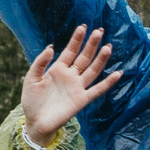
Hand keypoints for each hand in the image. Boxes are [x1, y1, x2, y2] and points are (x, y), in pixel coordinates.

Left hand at [22, 24, 123, 141]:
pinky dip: (108, 82)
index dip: (77, 39)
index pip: (70, 51)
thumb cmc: (31, 101)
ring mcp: (77, 87)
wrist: (35, 122)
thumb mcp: (31, 79)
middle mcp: (70, 76)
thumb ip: (40, 63)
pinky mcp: (82, 100)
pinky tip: (118, 73)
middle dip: (91, 44)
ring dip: (100, 59)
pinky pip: (98, 90)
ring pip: (92, 70)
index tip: (83, 27)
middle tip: (99, 30)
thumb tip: (51, 47)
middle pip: (84, 57)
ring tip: (107, 46)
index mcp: (57, 69)